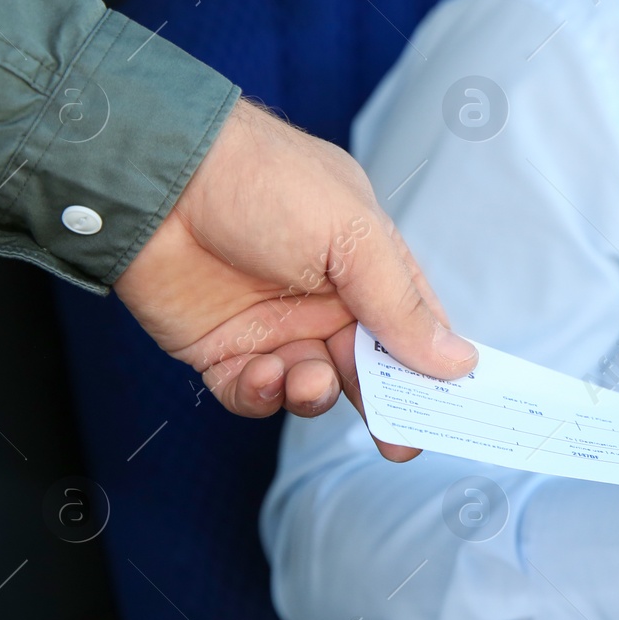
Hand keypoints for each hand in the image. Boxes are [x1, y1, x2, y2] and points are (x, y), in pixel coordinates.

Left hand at [114, 98, 476, 458]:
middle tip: (400, 442)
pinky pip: (253, 394)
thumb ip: (402, 305)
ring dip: (317, 394)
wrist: (159, 177)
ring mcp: (273, 326)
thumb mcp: (354, 236)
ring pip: (314, 388)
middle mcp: (324, 299)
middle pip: (369, 369)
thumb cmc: (265, 182)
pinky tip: (263, 373)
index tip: (455, 410)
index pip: (415, 326)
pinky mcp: (221, 349)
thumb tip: (459, 362)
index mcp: (366, 263)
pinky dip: (263, 395)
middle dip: (386, 406)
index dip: (436, 367)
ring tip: (309, 378)